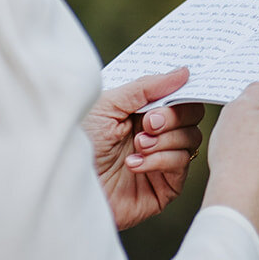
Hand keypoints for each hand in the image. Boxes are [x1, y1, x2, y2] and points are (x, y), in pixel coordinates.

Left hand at [82, 67, 205, 231]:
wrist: (66, 184)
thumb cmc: (80, 143)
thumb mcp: (109, 105)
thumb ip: (146, 87)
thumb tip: (183, 73)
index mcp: (143, 111)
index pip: (179, 96)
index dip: (180, 93)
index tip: (172, 93)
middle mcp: (156, 134)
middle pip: (192, 116)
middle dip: (172, 116)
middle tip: (148, 123)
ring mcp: (162, 159)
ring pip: (190, 139)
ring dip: (164, 139)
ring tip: (137, 145)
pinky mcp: (165, 186)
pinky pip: (180, 164)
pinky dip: (159, 160)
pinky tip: (133, 164)